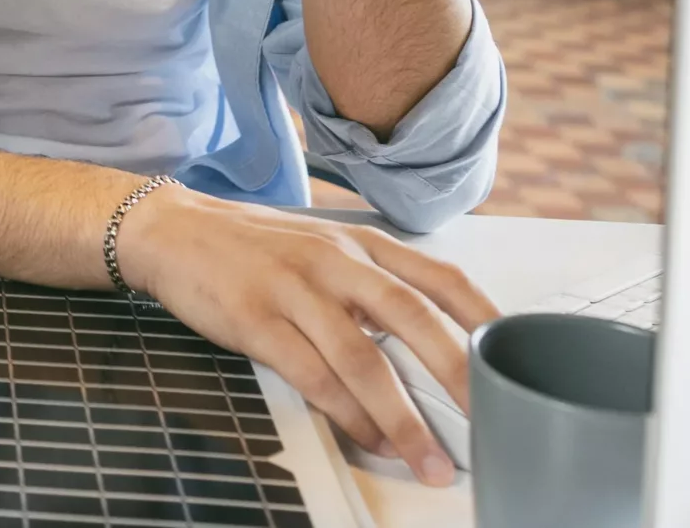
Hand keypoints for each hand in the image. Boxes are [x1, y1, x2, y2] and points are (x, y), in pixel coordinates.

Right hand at [117, 184, 495, 485]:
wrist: (172, 229)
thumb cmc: (253, 247)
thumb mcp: (321, 246)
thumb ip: (370, 284)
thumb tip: (424, 343)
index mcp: (358, 241)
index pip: (437, 274)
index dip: (483, 315)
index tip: (517, 354)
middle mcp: (334, 259)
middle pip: (410, 314)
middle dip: (455, 372)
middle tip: (489, 421)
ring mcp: (294, 289)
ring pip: (361, 356)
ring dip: (401, 416)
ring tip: (429, 460)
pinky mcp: (256, 319)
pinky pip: (313, 375)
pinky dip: (346, 413)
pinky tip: (369, 440)